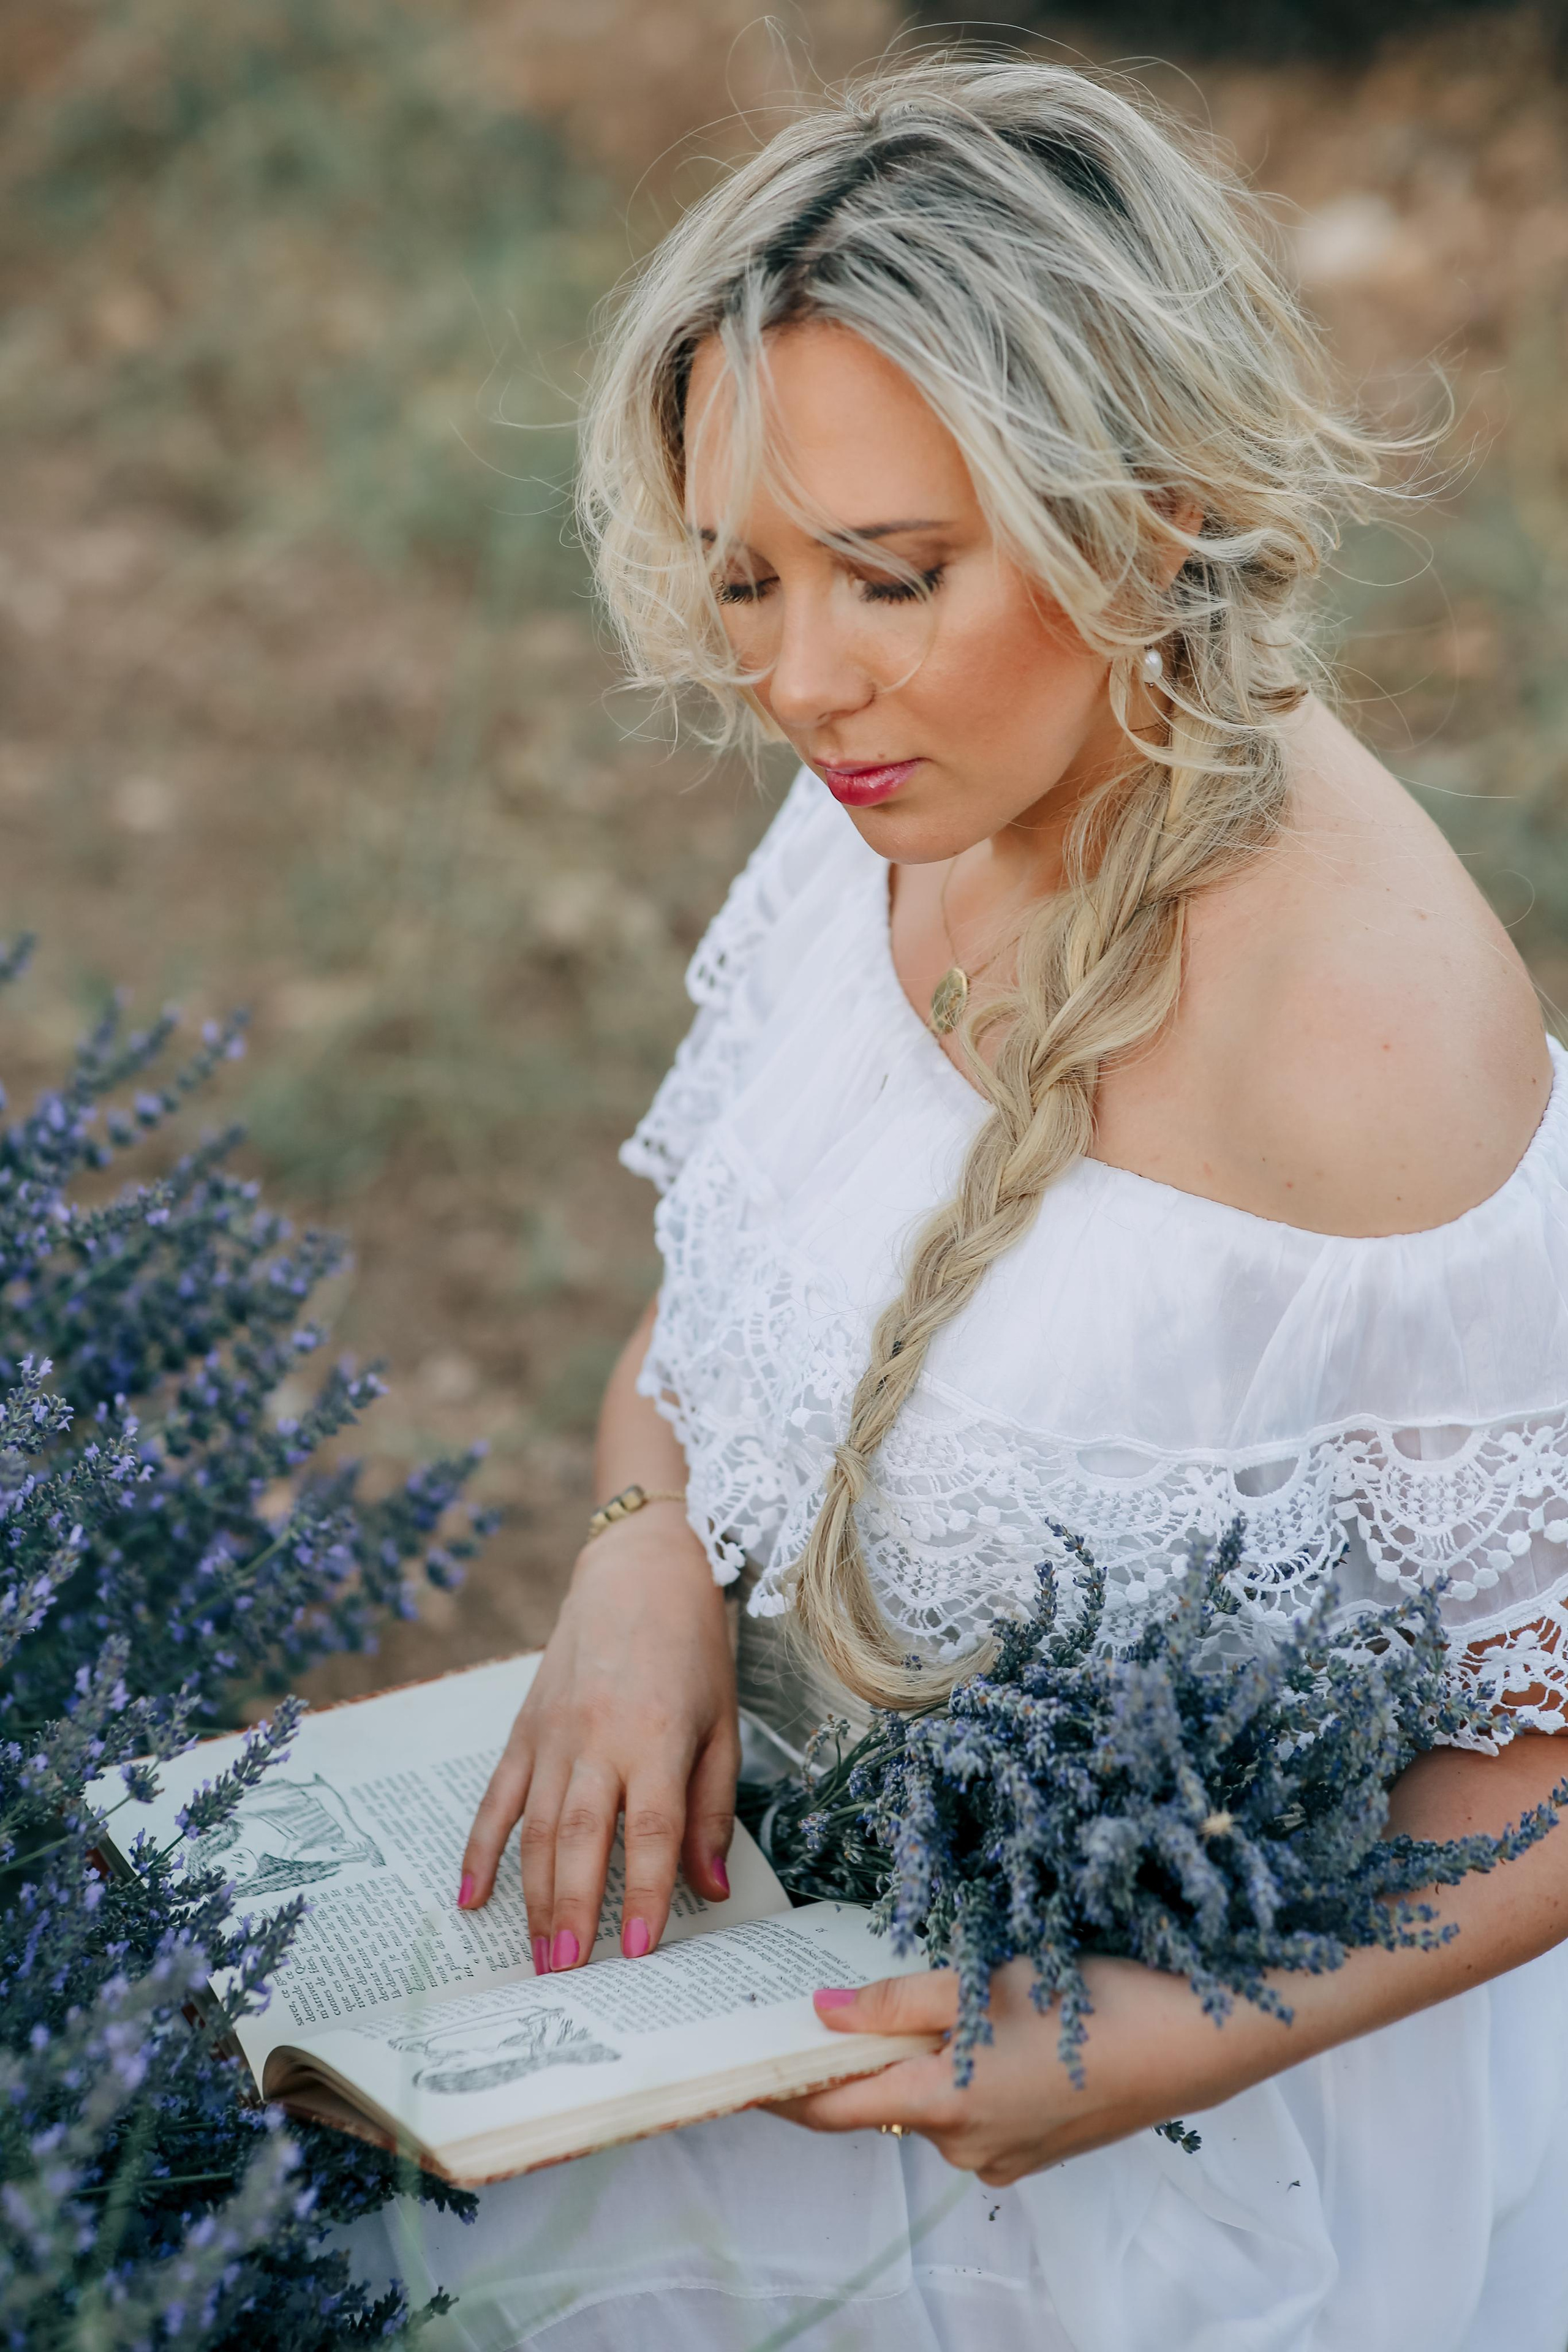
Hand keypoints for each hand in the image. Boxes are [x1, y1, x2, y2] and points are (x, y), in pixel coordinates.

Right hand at [459, 1510, 738, 1971]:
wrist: (640, 1570)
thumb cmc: (693, 1649)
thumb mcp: (723, 1723)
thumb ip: (712, 1808)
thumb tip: (708, 1887)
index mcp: (654, 1736)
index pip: (650, 1832)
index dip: (645, 1895)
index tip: (640, 1953)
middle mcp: (596, 1737)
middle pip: (579, 1838)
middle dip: (571, 1911)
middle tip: (567, 1975)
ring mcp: (553, 1733)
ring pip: (535, 1827)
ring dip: (533, 1896)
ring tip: (536, 1956)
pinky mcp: (524, 1727)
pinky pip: (496, 1796)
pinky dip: (479, 1848)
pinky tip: (471, 1896)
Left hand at [769, 1956, 1282, 2186]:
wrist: (1195, 2042)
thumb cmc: (1093, 2003)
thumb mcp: (983, 1982)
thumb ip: (897, 1999)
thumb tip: (824, 2012)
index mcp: (943, 2106)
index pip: (832, 2109)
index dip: (778, 2091)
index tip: (735, 2071)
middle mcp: (966, 2147)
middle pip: (881, 2102)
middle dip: (858, 2057)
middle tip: (834, 2000)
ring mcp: (1005, 2156)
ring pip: (931, 2104)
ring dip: (919, 2060)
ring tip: (934, 1998)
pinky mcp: (1039, 2149)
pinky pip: (976, 2114)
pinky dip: (964, 2075)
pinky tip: (994, 2027)